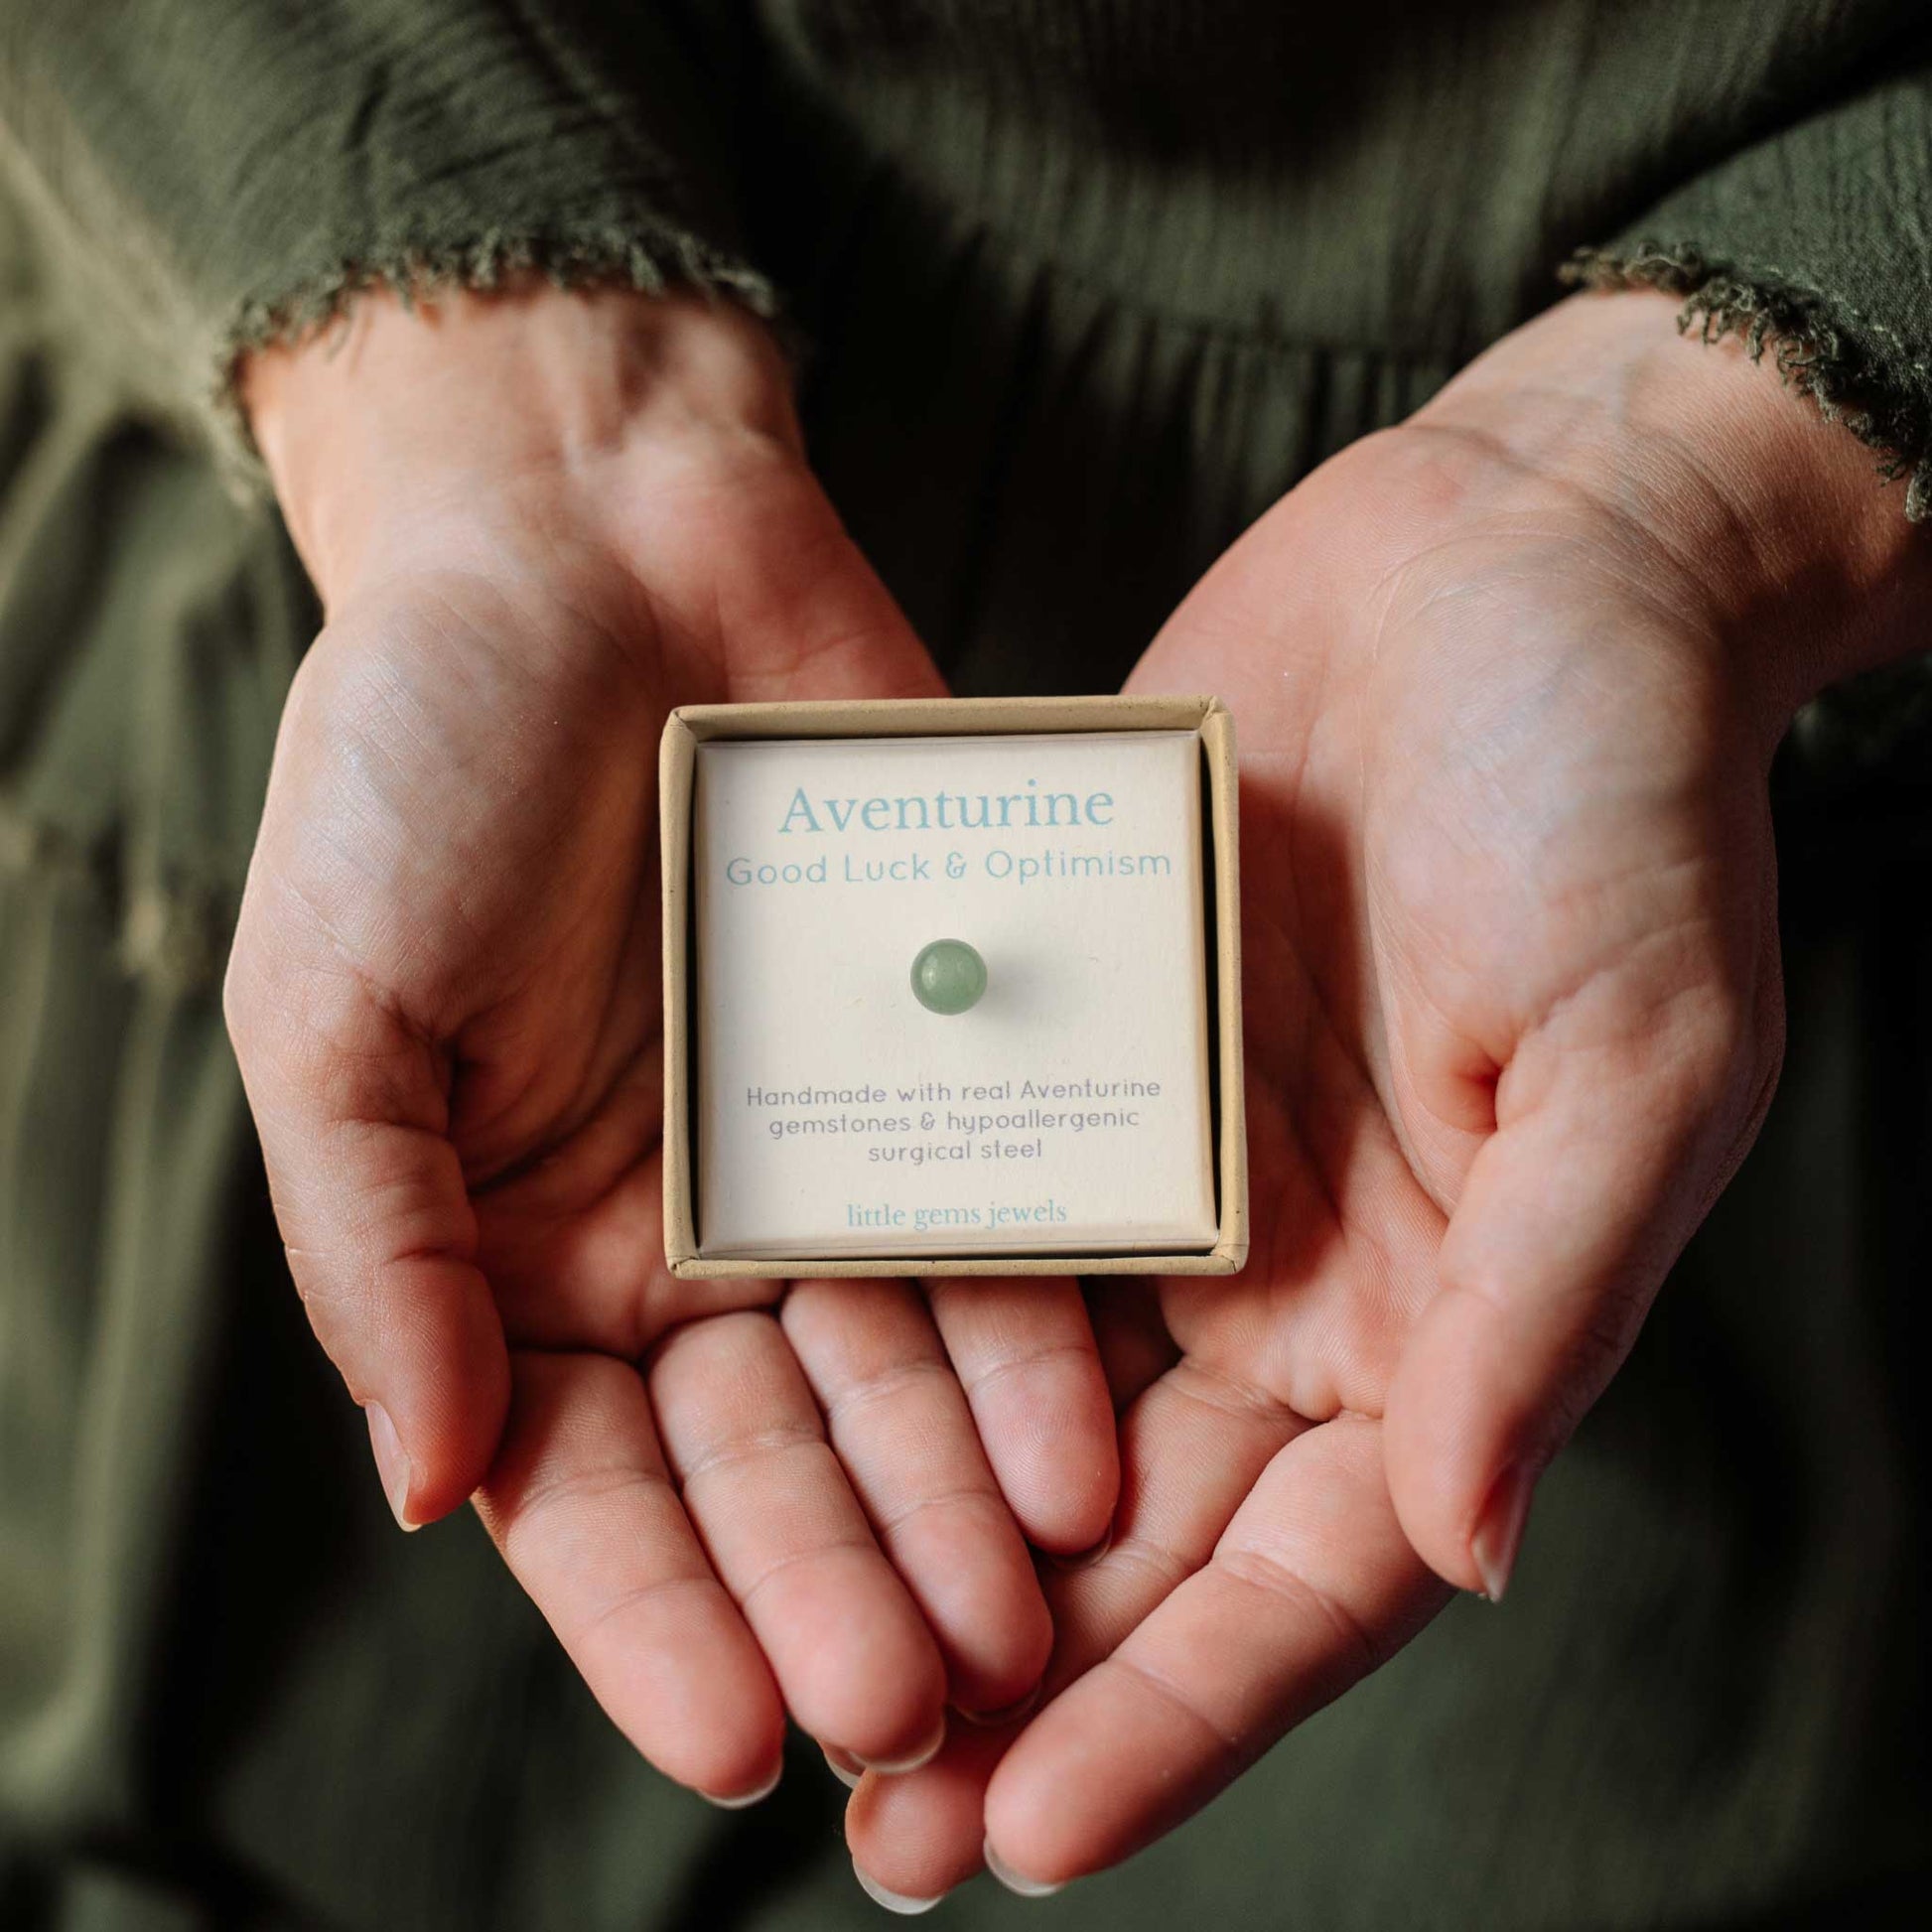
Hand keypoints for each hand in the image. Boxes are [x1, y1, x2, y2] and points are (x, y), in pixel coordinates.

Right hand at [224, 285, 1117, 1803]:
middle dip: (839, 1586)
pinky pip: (1004, 1218)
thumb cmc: (421, 761)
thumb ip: (379, 1247)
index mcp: (522, 1259)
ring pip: (904, 1375)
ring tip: (1026, 1619)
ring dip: (958, 1504)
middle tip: (916, 1708)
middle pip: (771, 1461)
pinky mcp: (946, 1063)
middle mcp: (687, 1241)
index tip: (738, 1737)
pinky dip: (1040, 1334)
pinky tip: (1091, 1439)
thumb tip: (425, 1486)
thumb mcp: (337, 1009)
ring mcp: (828, 1158)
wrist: (597, 542)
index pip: (591, 1492)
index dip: (659, 1621)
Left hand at [845, 289, 1929, 1896]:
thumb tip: (1463, 1546)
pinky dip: (880, 1306)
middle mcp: (1289, 1276)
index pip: (1302, 1576)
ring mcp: (1168, 1166)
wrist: (1510, 570)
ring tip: (779, 1653)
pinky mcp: (1075, 1046)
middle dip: (1011, 1680)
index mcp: (1437, 1319)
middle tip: (867, 1821)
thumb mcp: (1632, 1053)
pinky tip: (757, 1390)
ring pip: (1021, 1399)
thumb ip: (1544, 1301)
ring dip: (912, 1531)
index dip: (1177, 1714)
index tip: (1029, 1832)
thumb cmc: (1619, 803)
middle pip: (1136, 1533)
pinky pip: (966, 1198)